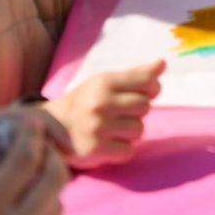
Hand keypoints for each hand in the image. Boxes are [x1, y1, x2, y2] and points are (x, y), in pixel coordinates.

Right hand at [43, 60, 163, 168]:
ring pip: (139, 130)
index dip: (152, 89)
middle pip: (145, 106)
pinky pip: (129, 150)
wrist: (52, 129)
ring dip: (130, 132)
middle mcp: (101, 102)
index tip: (143, 94)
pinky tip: (109, 144)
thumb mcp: (105, 82)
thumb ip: (135, 74)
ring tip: (113, 129)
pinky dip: (122, 150)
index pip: (147, 81)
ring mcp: (98, 127)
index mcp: (104, 82)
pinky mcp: (96, 150)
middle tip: (120, 114)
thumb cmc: (85, 102)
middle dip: (137, 112)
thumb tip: (162, 63)